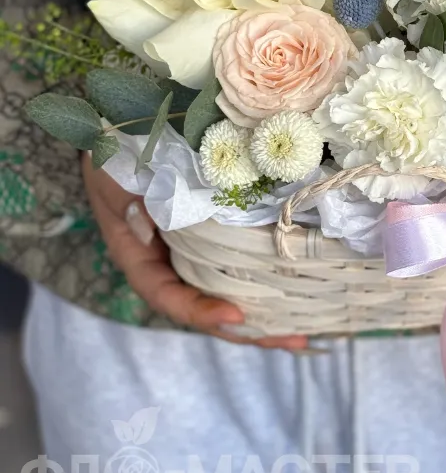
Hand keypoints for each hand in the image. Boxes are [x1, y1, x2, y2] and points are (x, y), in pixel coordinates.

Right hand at [81, 155, 307, 349]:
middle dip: (246, 330)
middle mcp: (171, 263)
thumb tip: (147, 229)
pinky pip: (245, 265)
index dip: (199, 310)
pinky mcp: (223, 235)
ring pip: (230, 294)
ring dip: (266, 317)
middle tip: (290, 341)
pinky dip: (271, 282)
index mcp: (140, 255)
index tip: (236, 314)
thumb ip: (123, 203)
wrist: (127, 131)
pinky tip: (304, 294)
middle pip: (207, 307)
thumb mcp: (112, 176)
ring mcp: (199, 252)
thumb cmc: (116, 155)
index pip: (167, 295)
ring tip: (304, 335)